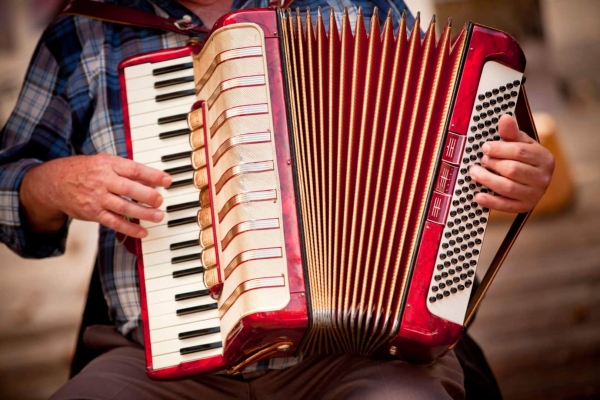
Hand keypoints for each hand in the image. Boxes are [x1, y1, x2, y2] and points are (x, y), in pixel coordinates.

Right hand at [20, 154, 171, 237]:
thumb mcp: (105, 162)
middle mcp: (102, 181)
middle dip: (148, 196)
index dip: (153, 175)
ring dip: (143, 214)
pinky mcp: (93, 213)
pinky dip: (129, 229)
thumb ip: (127, 170)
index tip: (168, 180)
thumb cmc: (86, 171)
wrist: (55, 183)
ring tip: (159, 216)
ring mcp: (97, 198)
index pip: (134, 169)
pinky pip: (114, 222)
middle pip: (129, 189)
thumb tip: (152, 181)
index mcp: (108, 164)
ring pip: (123, 207)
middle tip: (161, 201)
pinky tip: (142, 232)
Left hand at [469, 115, 554, 212]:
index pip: (520, 152)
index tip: (485, 147)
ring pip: (508, 188)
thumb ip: (511, 132)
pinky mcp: (524, 207)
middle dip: (493, 164)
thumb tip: (504, 118)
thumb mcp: (521, 143)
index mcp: (544, 158)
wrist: (533, 179)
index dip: (500, 149)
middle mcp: (543, 178)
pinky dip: (490, 202)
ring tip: (474, 172)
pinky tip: (478, 195)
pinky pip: (506, 206)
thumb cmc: (524, 158)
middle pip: (513, 170)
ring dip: (487, 180)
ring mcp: (535, 194)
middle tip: (481, 160)